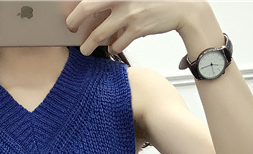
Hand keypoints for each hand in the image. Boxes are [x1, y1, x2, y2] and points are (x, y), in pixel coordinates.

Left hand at [65, 0, 205, 55]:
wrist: (182, 7)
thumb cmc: (156, 0)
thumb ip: (116, 0)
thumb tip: (94, 7)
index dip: (76, 6)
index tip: (70, 13)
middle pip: (87, 8)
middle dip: (74, 21)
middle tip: (71, 30)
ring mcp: (129, 13)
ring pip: (99, 33)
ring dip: (90, 44)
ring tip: (86, 49)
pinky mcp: (137, 29)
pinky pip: (117, 43)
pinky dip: (112, 47)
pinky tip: (112, 47)